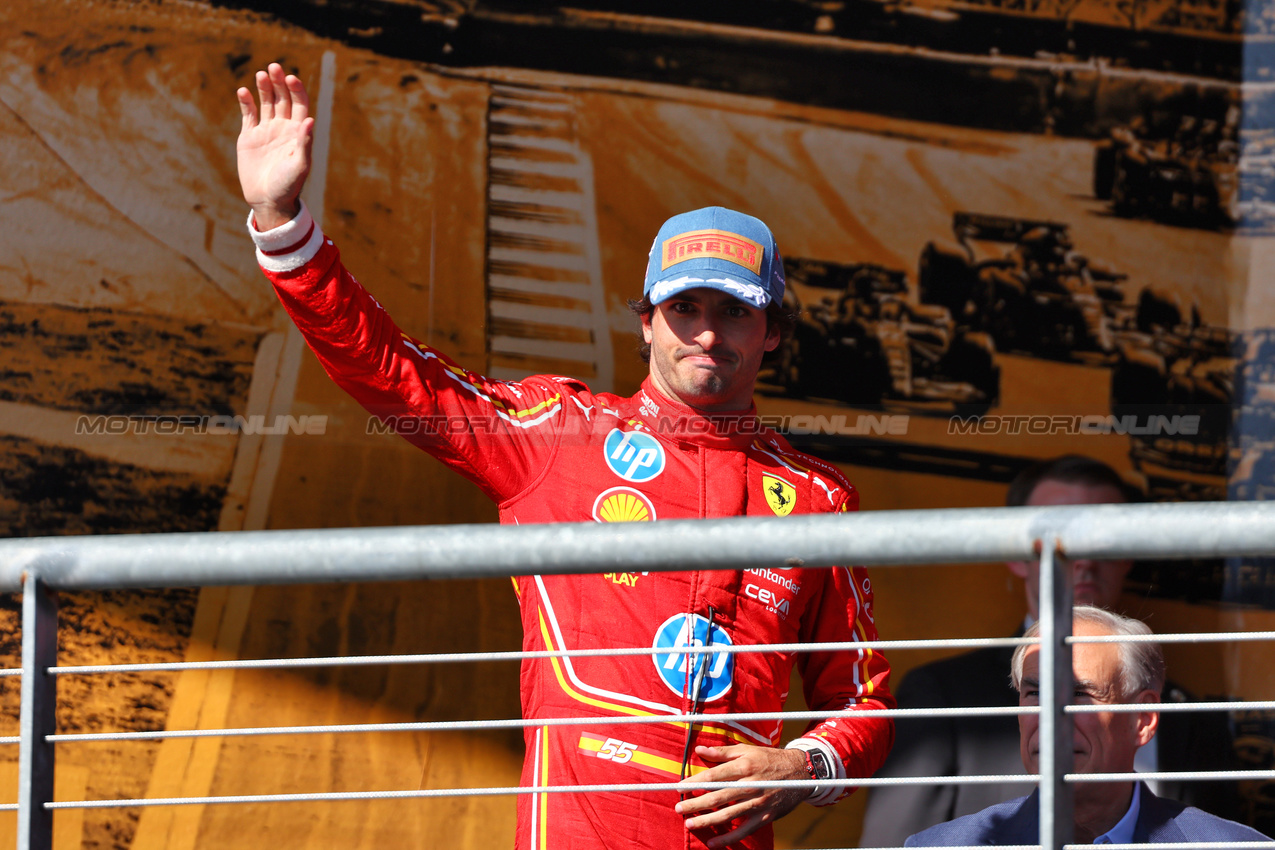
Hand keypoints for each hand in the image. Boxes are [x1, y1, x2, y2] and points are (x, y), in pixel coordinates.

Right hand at [236, 63, 313, 229]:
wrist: (268, 200)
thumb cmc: (288, 185)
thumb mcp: (300, 165)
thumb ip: (304, 143)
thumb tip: (310, 120)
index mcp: (298, 132)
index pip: (299, 104)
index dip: (296, 90)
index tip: (290, 78)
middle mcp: (283, 128)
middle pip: (282, 98)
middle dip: (279, 82)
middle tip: (274, 67)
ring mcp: (266, 131)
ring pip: (266, 102)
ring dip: (264, 88)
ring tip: (261, 74)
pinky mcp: (249, 137)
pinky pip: (249, 114)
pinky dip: (246, 102)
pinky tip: (243, 91)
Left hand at [674, 745, 808, 848]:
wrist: (801, 772)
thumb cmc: (770, 758)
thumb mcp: (747, 750)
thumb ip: (722, 752)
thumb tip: (700, 749)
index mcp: (743, 766)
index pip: (713, 776)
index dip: (694, 783)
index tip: (679, 788)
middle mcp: (749, 785)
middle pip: (716, 797)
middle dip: (694, 804)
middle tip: (678, 809)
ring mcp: (757, 803)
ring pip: (727, 815)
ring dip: (706, 821)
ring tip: (689, 824)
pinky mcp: (764, 816)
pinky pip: (743, 830)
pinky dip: (728, 839)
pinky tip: (714, 844)